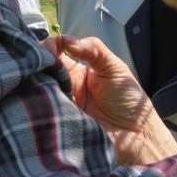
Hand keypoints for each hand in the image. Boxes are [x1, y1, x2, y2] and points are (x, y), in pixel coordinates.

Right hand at [42, 35, 176, 164]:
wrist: (138, 136)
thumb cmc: (129, 100)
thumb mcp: (115, 67)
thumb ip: (94, 49)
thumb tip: (66, 40)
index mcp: (77, 71)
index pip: (55, 52)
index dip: (49, 46)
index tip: (51, 47)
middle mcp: (64, 86)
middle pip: (42, 69)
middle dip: (39, 63)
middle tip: (40, 63)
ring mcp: (60, 105)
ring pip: (38, 89)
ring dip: (38, 82)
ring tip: (41, 79)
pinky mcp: (58, 124)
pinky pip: (42, 111)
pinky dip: (40, 103)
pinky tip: (43, 97)